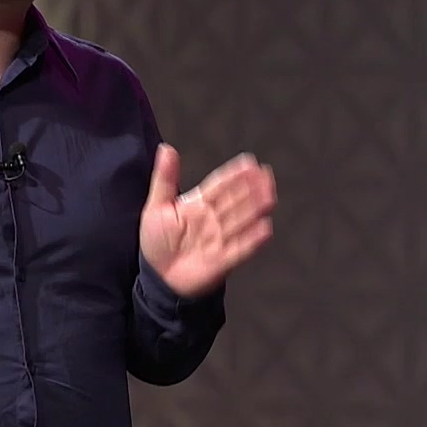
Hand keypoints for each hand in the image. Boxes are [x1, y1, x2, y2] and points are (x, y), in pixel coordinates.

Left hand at [139, 144, 275, 297]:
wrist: (157, 278)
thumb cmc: (157, 242)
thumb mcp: (156, 207)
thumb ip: (165, 178)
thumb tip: (167, 148)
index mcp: (198, 205)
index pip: (219, 186)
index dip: (234, 175)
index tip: (249, 162)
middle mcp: (213, 220)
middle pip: (235, 201)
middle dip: (251, 188)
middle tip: (266, 175)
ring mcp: (219, 240)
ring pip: (240, 221)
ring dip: (255, 209)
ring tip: (269, 195)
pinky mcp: (222, 261)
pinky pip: (240, 249)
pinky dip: (252, 240)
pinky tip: (265, 228)